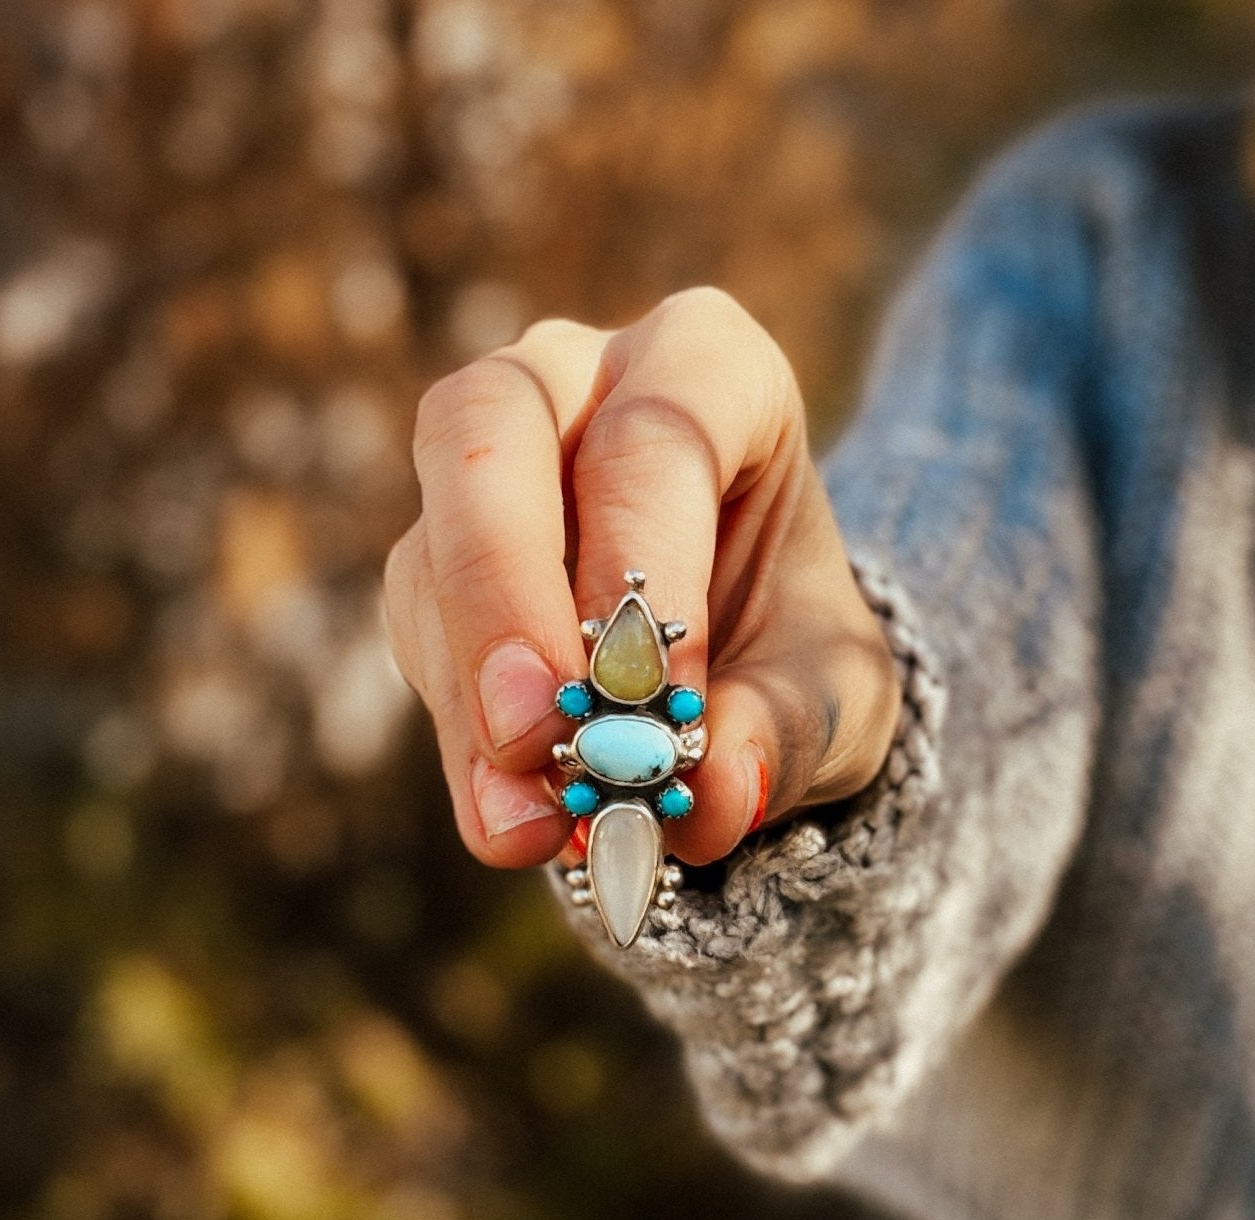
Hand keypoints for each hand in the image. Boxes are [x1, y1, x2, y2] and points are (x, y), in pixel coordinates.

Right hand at [384, 287, 900, 869]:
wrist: (755, 665)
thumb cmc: (802, 640)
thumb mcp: (835, 690)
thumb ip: (787, 730)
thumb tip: (713, 798)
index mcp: (708, 364)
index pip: (651, 432)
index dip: (643, 561)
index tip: (658, 702)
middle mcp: (578, 382)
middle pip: (489, 430)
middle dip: (502, 590)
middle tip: (530, 733)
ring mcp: (489, 467)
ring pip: (434, 545)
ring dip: (472, 694)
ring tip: (528, 820)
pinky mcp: (437, 558)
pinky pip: (419, 631)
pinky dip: (460, 737)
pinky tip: (509, 816)